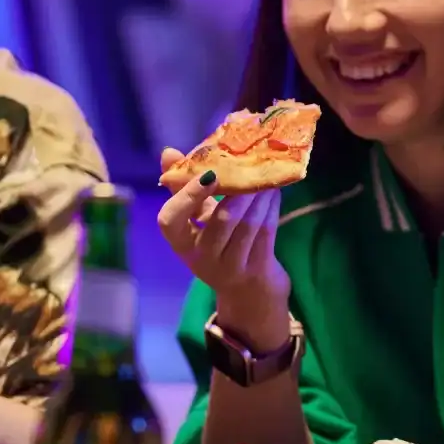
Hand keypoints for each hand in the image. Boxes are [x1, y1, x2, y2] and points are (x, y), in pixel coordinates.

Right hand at [155, 148, 290, 340]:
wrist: (248, 291)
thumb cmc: (219, 245)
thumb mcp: (197, 219)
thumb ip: (184, 187)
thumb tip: (168, 152)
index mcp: (180, 242)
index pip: (169, 220)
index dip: (186, 196)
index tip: (208, 173)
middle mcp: (201, 257)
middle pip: (220, 220)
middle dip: (239, 190)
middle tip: (251, 166)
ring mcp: (230, 266)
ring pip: (247, 224)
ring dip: (260, 196)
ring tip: (267, 175)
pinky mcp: (256, 269)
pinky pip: (266, 232)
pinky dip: (272, 208)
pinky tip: (275, 192)